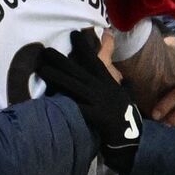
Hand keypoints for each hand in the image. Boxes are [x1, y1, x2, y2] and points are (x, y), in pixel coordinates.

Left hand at [36, 30, 143, 173]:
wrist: (133, 140)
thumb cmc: (126, 118)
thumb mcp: (127, 97)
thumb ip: (123, 85)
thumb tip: (123, 77)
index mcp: (109, 83)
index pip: (96, 60)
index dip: (85, 47)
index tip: (74, 33)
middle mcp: (103, 89)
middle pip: (79, 71)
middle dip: (61, 60)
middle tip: (45, 50)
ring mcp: (100, 102)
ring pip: (74, 86)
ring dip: (56, 77)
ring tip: (40, 68)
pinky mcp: (97, 116)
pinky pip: (78, 108)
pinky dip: (66, 103)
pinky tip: (51, 97)